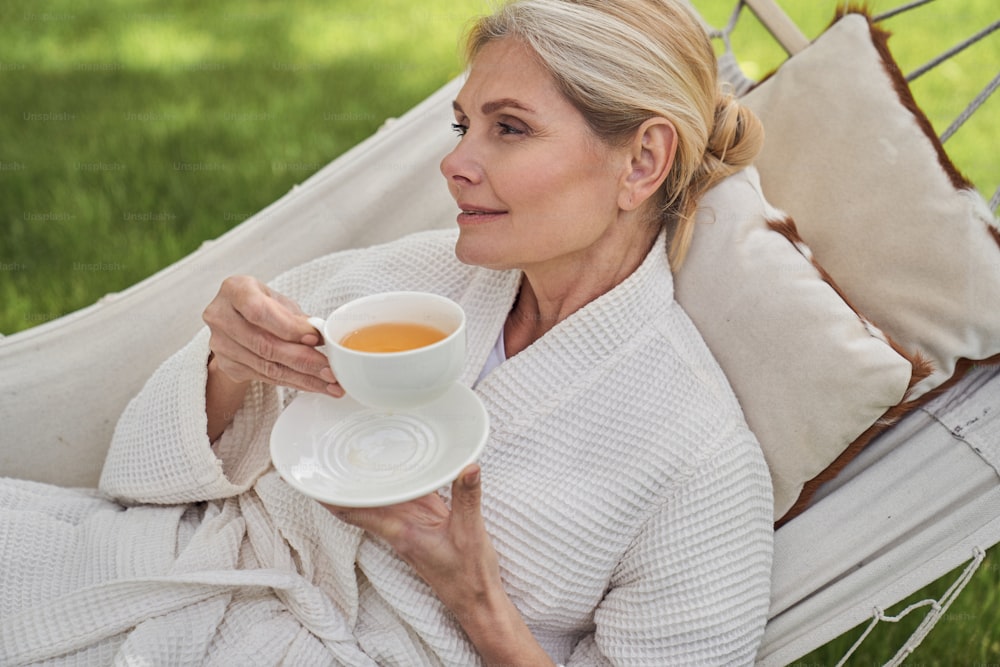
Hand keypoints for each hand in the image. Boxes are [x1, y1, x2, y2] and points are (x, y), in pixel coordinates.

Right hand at [202, 275, 341, 395]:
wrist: (235, 319)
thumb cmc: (261, 304)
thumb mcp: (280, 302)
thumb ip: (298, 318)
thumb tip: (322, 335)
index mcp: (235, 290)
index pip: (259, 312)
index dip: (288, 328)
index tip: (315, 339)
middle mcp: (221, 317)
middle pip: (265, 345)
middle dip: (303, 360)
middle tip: (330, 370)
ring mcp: (221, 344)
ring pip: (267, 366)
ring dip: (303, 378)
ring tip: (329, 383)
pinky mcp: (228, 365)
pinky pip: (266, 377)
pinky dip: (293, 382)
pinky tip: (313, 385)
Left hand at [325, 465, 554, 664]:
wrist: (476, 601)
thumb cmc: (468, 575)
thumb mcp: (470, 533)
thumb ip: (467, 497)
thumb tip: (470, 466)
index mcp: (400, 531)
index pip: (355, 512)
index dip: (331, 497)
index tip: (312, 480)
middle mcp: (399, 527)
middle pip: (362, 501)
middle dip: (344, 481)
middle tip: (327, 453)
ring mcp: (410, 525)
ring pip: (381, 498)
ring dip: (367, 481)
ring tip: (349, 453)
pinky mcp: (425, 522)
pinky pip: (404, 498)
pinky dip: (396, 482)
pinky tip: (393, 465)